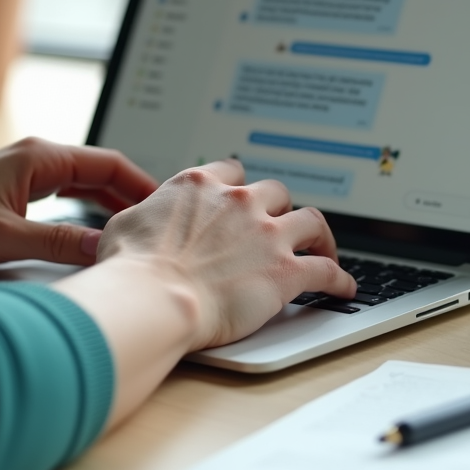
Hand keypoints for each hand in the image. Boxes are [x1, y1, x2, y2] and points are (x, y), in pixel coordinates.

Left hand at [0, 137, 157, 269]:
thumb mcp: (3, 237)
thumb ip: (58, 243)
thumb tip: (105, 247)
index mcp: (39, 157)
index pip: (108, 163)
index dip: (141, 183)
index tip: (166, 205)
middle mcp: (37, 158)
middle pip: (102, 171)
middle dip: (133, 193)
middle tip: (161, 221)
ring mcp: (28, 173)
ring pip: (87, 182)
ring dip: (113, 201)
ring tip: (139, 225)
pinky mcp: (19, 190)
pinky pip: (69, 193)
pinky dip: (91, 207)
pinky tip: (101, 227)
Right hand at [94, 159, 356, 350]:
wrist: (155, 298)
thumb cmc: (132, 268)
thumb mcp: (125, 225)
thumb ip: (144, 216)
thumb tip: (139, 223)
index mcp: (200, 186)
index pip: (232, 170)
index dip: (239, 185)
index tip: (242, 197)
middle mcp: (239, 202)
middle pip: (276, 192)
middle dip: (279, 208)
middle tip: (278, 226)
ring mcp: (267, 234)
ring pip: (311, 221)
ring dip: (319, 235)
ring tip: (322, 247)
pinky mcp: (285, 271)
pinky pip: (326, 270)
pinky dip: (339, 278)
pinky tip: (344, 286)